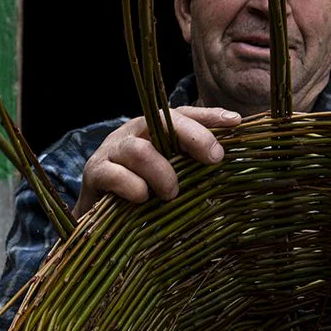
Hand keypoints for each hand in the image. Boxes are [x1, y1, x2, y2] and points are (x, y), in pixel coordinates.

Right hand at [72, 106, 240, 218]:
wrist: (97, 215)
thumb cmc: (142, 192)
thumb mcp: (171, 176)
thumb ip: (192, 166)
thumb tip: (226, 165)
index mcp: (154, 129)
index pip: (183, 114)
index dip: (209, 116)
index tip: (235, 122)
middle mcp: (133, 132)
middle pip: (164, 121)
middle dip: (195, 137)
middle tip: (214, 160)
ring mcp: (111, 150)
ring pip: (139, 151)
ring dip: (162, 174)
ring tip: (171, 193)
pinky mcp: (95, 172)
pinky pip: (116, 175)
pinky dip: (135, 189)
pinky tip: (143, 199)